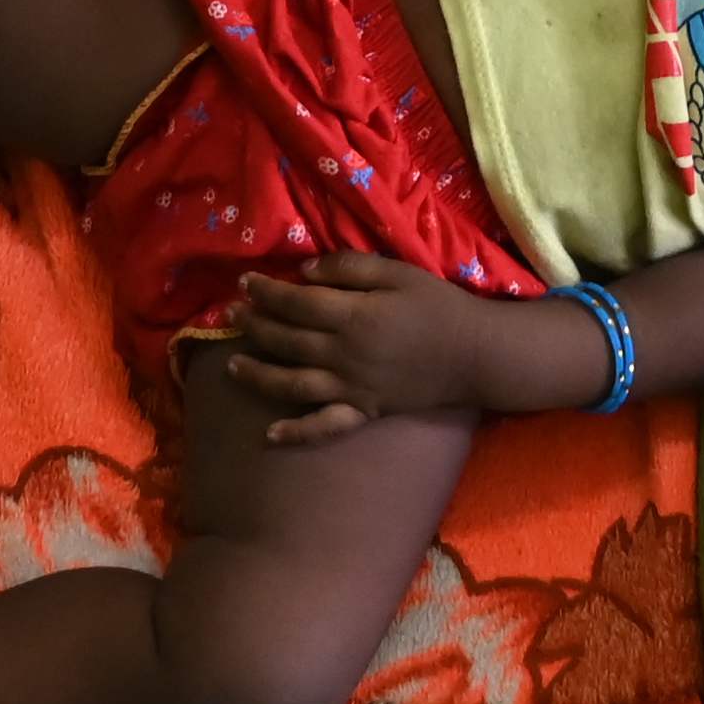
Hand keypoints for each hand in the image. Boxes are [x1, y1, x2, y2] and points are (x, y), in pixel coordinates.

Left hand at [218, 254, 590, 442]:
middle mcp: (344, 354)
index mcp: (352, 316)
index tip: (244, 283)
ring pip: (293, 384)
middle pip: (287, 340)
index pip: (296, 303)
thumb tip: (306, 271)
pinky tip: (271, 435)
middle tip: (230, 315)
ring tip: (230, 366)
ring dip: (258, 375)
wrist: (474, 354)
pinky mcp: (364, 410)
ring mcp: (352, 387)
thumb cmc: (438, 306)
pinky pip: (325, 426)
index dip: (266, 293)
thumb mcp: (398, 272)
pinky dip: (297, 433)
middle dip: (254, 326)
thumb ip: (351, 267)